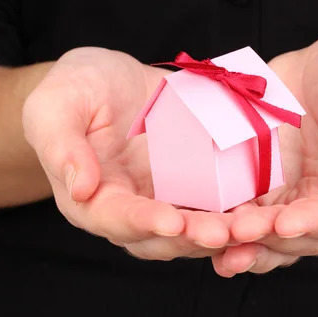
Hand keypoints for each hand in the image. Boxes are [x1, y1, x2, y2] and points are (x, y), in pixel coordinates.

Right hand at [23, 47, 232, 259]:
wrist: (107, 79)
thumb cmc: (74, 90)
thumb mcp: (55, 105)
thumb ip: (61, 144)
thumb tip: (80, 188)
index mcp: (92, 198)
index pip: (117, 219)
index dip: (143, 223)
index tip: (171, 223)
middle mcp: (131, 207)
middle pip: (162, 236)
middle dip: (193, 237)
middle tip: (223, 232)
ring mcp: (165, 197)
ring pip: (195, 228)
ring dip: (222, 232)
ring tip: (250, 227)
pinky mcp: (192, 182)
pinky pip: (216, 201)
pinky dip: (237, 208)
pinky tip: (262, 206)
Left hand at [212, 32, 317, 275]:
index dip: (312, 223)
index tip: (285, 223)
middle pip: (294, 233)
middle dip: (264, 237)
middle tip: (235, 233)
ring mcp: (287, 194)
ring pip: (262, 231)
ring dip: (235, 240)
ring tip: (207, 239)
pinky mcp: (259, 181)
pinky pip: (238, 206)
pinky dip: (219, 219)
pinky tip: (194, 226)